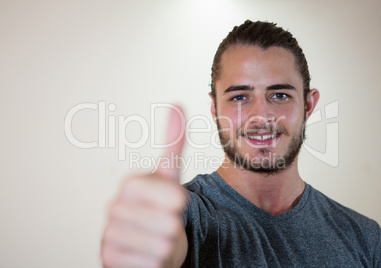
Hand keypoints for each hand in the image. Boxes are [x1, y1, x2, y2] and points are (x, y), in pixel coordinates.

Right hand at [101, 106, 186, 267]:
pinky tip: (144, 256)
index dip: (179, 203)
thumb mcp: (170, 178)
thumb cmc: (162, 209)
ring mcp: (108, 235)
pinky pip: (150, 265)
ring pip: (162, 246)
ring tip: (154, 240)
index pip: (173, 196)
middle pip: (170, 224)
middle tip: (163, 225)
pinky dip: (155, 264)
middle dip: (174, 229)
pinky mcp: (108, 260)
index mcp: (130, 185)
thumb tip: (177, 104)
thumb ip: (173, 145)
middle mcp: (114, 208)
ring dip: (165, 248)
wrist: (149, 245)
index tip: (173, 203)